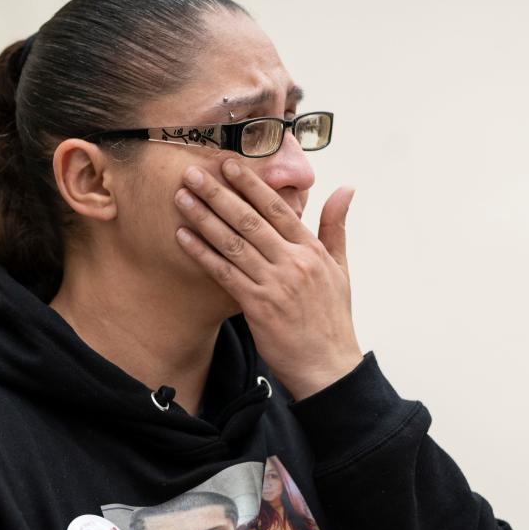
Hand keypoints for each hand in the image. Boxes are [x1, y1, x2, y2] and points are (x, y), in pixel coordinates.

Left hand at [173, 158, 362, 399]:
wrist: (327, 365)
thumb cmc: (332, 317)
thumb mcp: (340, 268)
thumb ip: (335, 226)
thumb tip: (346, 188)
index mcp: (311, 250)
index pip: (278, 208)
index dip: (251, 185)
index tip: (229, 164)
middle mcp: (293, 262)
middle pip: (250, 220)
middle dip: (219, 194)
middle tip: (194, 174)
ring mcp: (274, 284)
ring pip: (233, 243)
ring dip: (204, 218)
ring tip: (182, 198)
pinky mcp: (257, 305)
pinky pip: (224, 273)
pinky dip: (202, 253)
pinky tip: (183, 237)